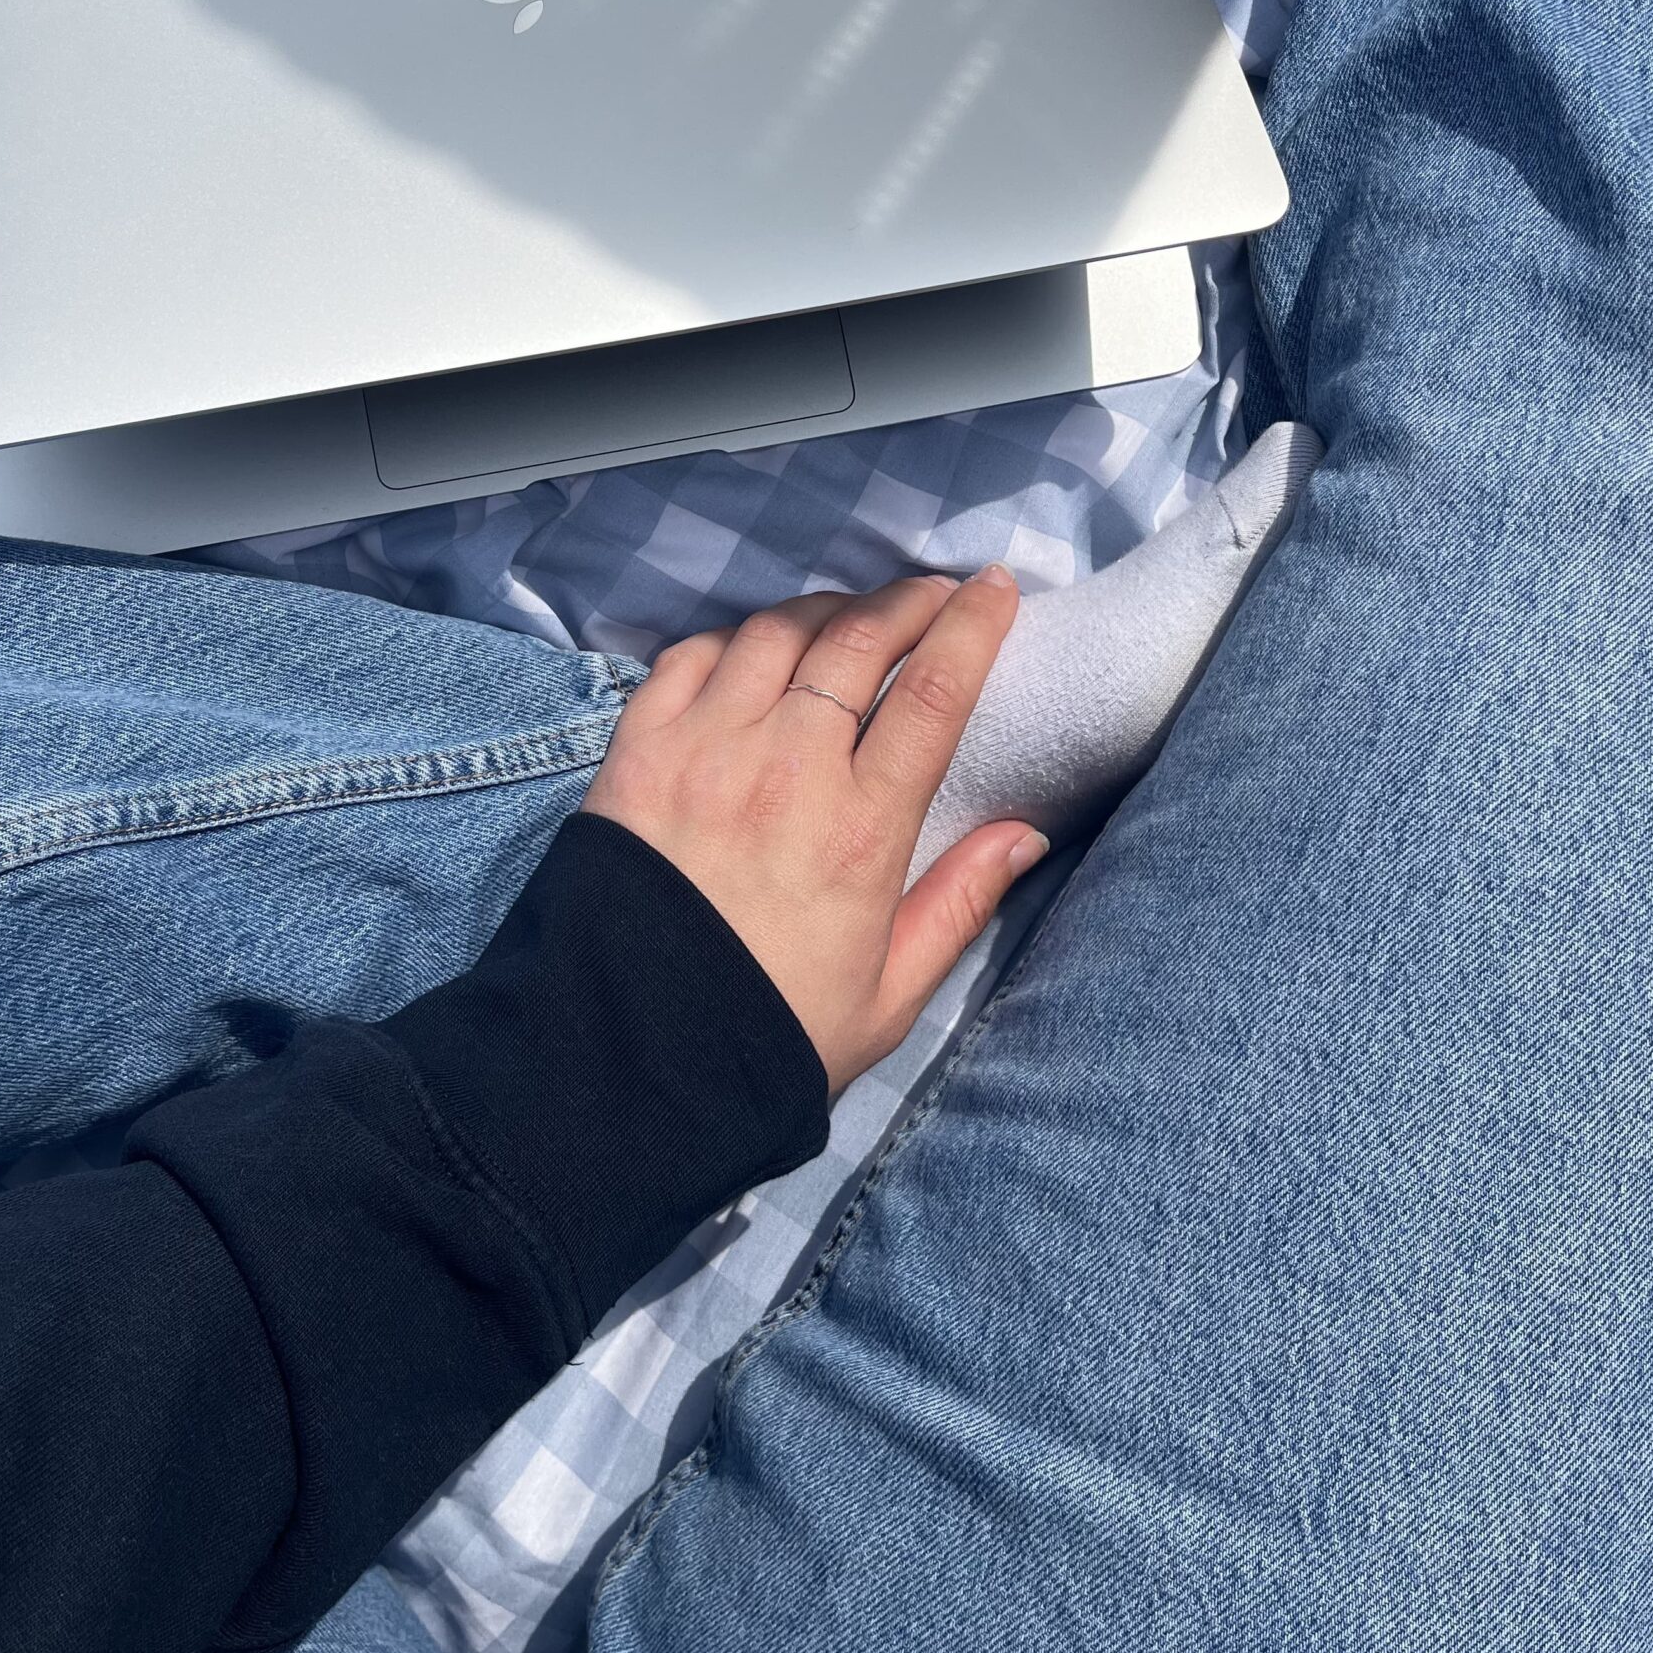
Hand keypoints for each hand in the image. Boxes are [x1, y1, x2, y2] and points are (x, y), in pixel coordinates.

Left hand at [582, 568, 1047, 1095]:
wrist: (626, 1063)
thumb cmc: (770, 1032)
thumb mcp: (890, 994)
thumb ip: (960, 904)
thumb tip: (1026, 833)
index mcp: (861, 829)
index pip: (934, 692)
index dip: (972, 626)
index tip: (995, 589)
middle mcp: (785, 768)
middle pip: (859, 638)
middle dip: (908, 600)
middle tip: (932, 594)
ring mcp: (704, 750)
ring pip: (776, 632)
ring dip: (825, 610)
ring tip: (849, 618)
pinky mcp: (637, 752)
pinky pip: (691, 656)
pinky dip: (733, 639)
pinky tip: (755, 651)